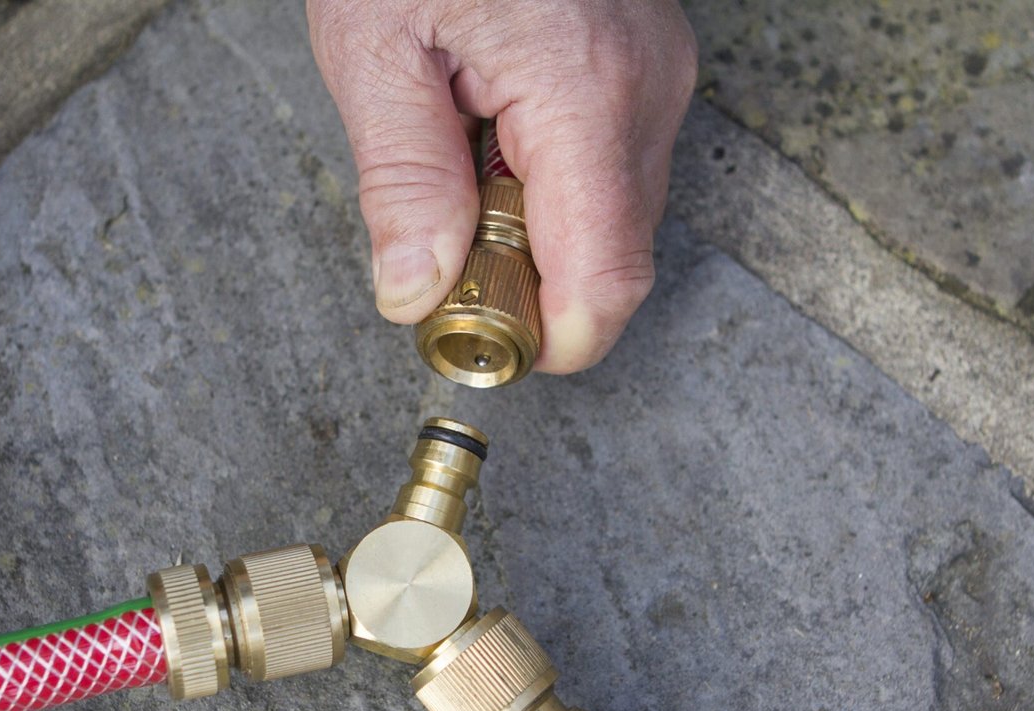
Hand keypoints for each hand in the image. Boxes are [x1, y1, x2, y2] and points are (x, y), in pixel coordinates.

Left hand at [309, 0, 696, 373]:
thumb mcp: (373, 47)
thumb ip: (402, 183)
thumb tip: (419, 295)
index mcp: (582, 90)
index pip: (604, 280)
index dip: (552, 340)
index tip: (482, 341)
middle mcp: (646, 88)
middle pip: (614, 262)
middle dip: (532, 289)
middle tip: (441, 250)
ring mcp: (660, 74)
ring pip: (617, 221)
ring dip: (539, 235)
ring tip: (460, 170)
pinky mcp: (650, 67)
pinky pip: (615, 170)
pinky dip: (553, 188)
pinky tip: (493, 138)